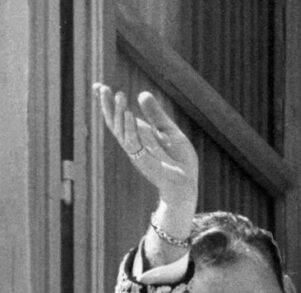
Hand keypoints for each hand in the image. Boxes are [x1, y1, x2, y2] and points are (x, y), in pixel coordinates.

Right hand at [93, 83, 198, 204]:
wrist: (187, 182)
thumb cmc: (179, 159)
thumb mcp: (169, 131)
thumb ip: (156, 115)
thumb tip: (142, 93)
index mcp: (139, 135)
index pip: (119, 117)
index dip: (107, 103)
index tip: (98, 86)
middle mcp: (134, 143)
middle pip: (114, 122)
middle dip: (107, 106)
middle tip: (101, 87)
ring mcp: (137, 152)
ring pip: (121, 131)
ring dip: (118, 113)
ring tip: (118, 94)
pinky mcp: (144, 161)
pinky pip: (133, 143)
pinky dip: (129, 128)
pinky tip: (128, 114)